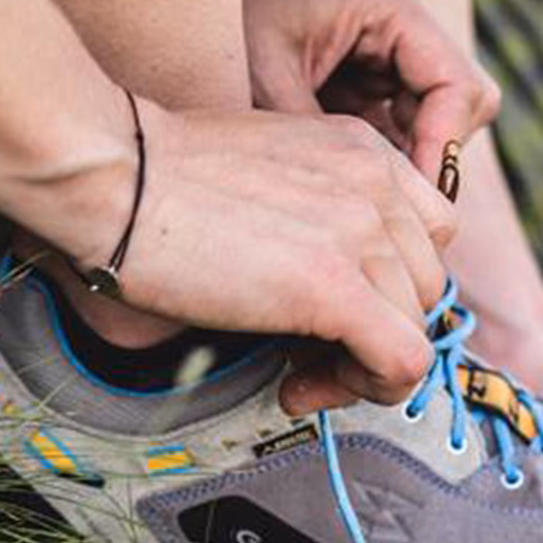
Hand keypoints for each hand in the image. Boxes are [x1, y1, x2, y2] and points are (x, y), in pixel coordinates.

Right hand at [50, 97, 457, 412]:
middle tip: (306, 355)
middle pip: (427, 285)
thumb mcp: (264, 173)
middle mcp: (377, 184)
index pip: (424, 235)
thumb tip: (317, 293)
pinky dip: (367, 390)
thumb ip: (310, 216)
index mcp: (361, 152)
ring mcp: (363, 235)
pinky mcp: (338, 288)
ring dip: (363, 365)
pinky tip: (301, 387)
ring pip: (419, 326)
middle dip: (377, 330)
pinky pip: (404, 361)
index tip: (327, 312)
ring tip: (297, 373)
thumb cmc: (155, 177)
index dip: (386, 286)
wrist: (115, 176)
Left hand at [242, 0, 500, 184]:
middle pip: (461, 106)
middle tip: (387, 206)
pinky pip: (399, 130)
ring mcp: (387, 53)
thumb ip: (320, 137)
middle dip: (431, 156)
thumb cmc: (219, 22)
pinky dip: (382, 162)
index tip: (410, 198)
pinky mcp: (368, 80)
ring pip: (435, 124)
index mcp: (385, 4)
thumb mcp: (264, 81)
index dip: (442, 146)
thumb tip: (366, 202)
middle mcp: (399, 24)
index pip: (458, 85)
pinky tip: (341, 183)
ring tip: (356, 197)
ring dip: (406, 163)